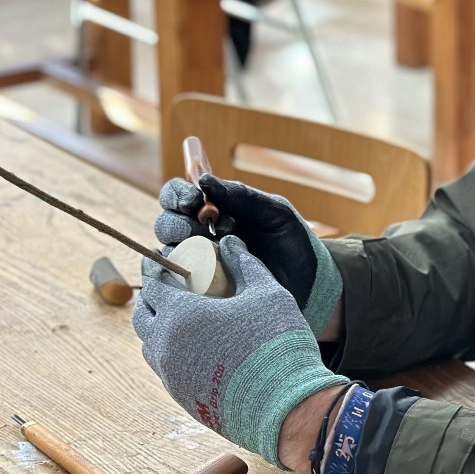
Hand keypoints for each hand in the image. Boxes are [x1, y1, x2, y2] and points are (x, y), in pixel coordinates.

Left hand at [134, 236, 348, 466]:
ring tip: (182, 316)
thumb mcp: (268, 293)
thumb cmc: (277, 345)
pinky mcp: (182, 398)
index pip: (153, 284)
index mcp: (181, 315)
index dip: (158, 269)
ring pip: (150, 344)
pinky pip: (165, 368)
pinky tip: (196, 346)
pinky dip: (171, 351)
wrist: (286, 407)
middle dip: (153, 296)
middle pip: (143, 314)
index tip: (166, 261)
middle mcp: (166, 346)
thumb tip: (229, 242)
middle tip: (173, 286)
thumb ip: (245, 263)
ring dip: (159, 326)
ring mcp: (171, 376)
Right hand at [156, 175, 341, 336]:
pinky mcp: (202, 293)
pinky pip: (176, 286)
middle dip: (177, 222)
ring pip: (166, 253)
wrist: (309, 284)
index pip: (179, 196)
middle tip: (204, 227)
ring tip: (214, 251)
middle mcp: (200, 236)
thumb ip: (242, 195)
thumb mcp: (274, 212)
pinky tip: (206, 277)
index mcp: (214, 211)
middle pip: (166, 223)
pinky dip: (182, 278)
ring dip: (181, 248)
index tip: (194, 201)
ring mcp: (199, 266)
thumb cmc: (292, 242)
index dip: (178, 194)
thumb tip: (204, 180)